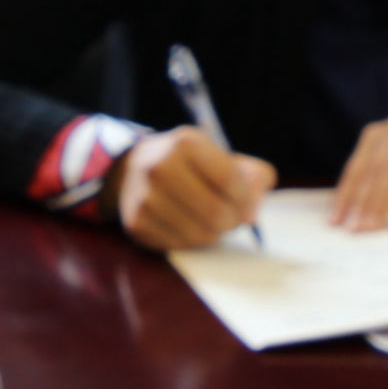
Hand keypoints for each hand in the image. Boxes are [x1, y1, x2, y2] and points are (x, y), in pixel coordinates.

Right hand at [105, 127, 276, 249]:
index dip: (246, 199)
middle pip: (217, 213)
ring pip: (200, 234)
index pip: (231, 181)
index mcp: (186, 143)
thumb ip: (254, 177)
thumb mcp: (222, 156)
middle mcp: (160, 166)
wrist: (133, 170)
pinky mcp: (137, 222)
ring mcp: (145, 196)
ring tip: (210, 220)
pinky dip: (192, 241)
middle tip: (231, 217)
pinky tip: (189, 225)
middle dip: (232, 220)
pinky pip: (181, 245)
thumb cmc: (189, 165)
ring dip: (214, 233)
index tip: (246, 204)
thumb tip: (252, 214)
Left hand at [329, 114, 387, 230]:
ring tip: (370, 226)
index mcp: (383, 132)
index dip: (346, 194)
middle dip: (360, 202)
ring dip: (380, 203)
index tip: (335, 220)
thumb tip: (353, 213)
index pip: (358, 166)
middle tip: (352, 229)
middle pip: (374, 170)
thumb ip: (381, 179)